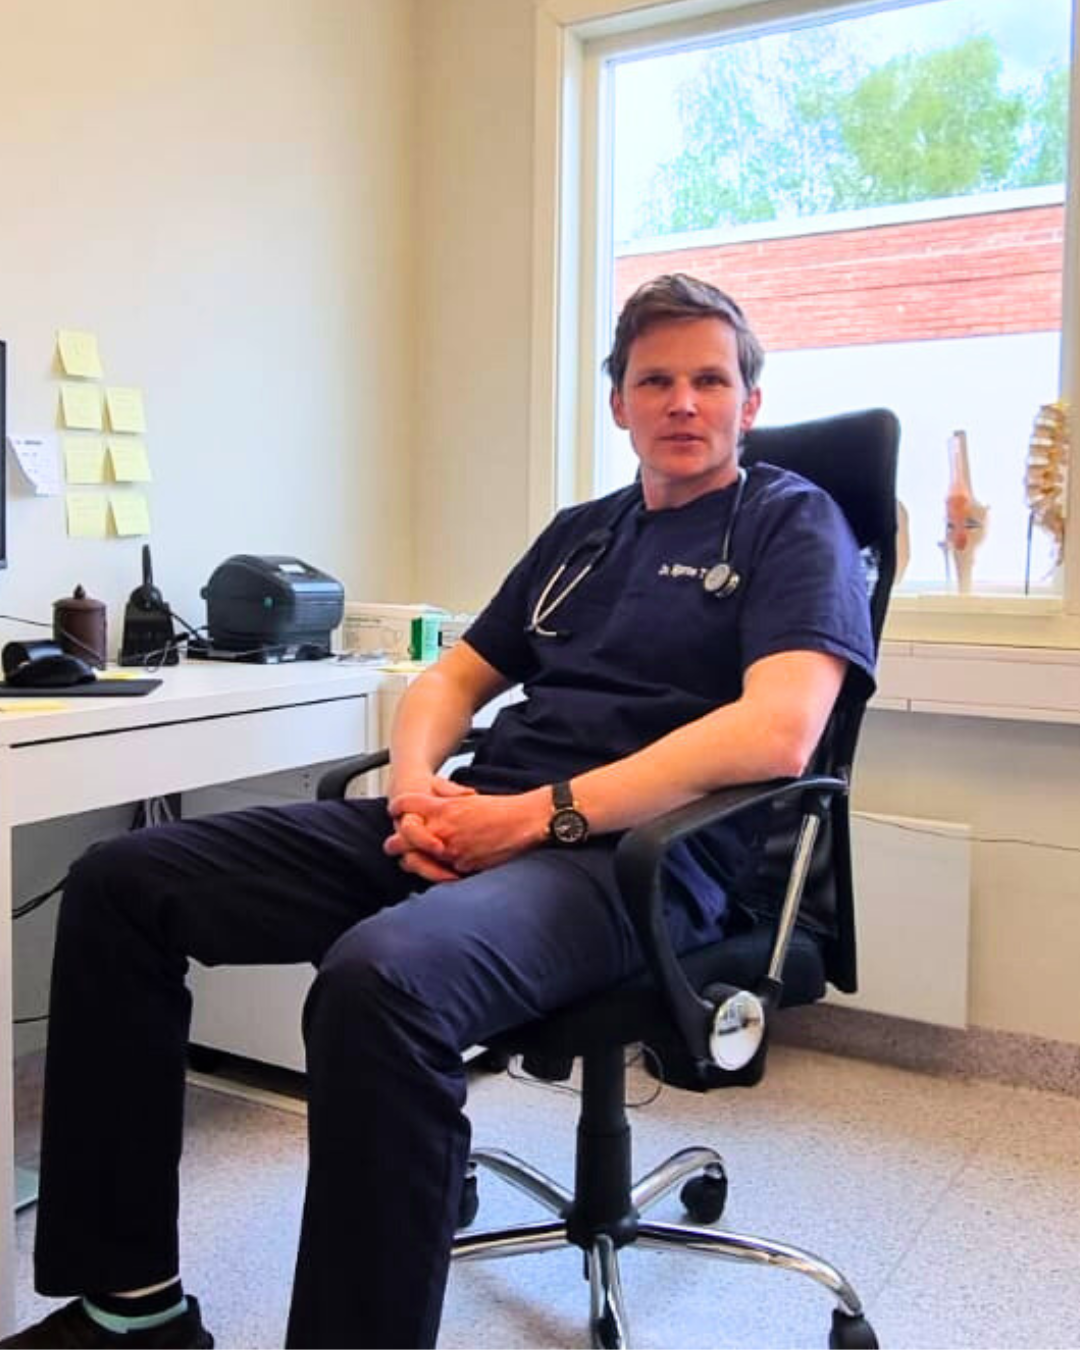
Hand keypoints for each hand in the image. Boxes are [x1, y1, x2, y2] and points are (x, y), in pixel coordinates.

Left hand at [386, 787, 547, 875]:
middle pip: (403, 838)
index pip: (406, 805)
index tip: (394, 810)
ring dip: (411, 861)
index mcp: (443, 808)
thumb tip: (430, 805)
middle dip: (396, 843)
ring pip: (415, 861)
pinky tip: (434, 871)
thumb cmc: (500, 809)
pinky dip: (434, 873)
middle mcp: (443, 829)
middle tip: (393, 845)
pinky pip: (438, 874)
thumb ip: (444, 804)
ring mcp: (451, 850)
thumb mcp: (467, 799)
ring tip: (409, 861)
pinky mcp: (462, 867)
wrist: (525, 822)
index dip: (397, 807)